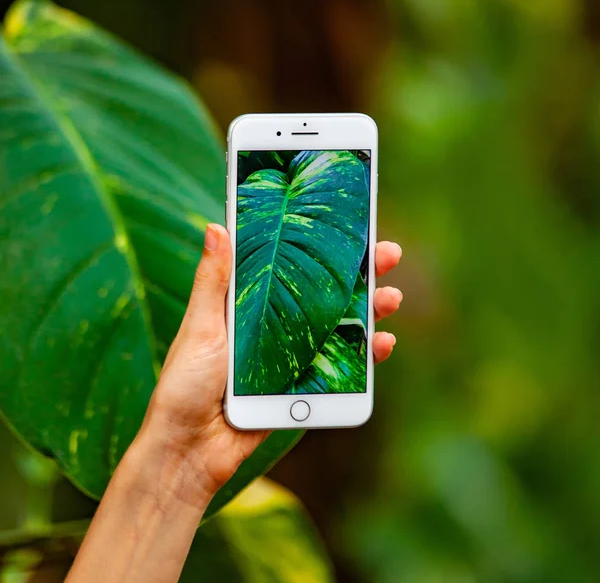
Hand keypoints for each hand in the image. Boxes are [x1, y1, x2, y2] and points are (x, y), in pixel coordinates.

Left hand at [143, 224, 402, 503]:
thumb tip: (217, 226)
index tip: (350, 224)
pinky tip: (382, 342)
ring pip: (338, 326)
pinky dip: (363, 355)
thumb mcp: (200, 327)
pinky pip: (339, 366)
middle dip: (359, 274)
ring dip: (369, 310)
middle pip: (324, 293)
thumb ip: (213, 282)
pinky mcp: (301, 386)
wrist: (189, 448)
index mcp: (249, 305)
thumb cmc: (184, 385)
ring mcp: (291, 356)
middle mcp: (275, 326)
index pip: (292, 266)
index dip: (321, 247)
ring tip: (391, 297)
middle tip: (387, 254)